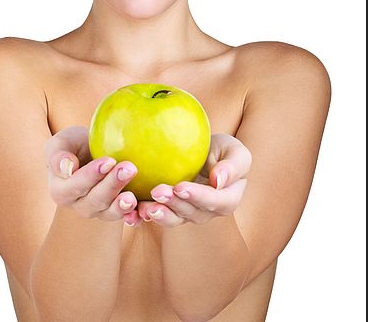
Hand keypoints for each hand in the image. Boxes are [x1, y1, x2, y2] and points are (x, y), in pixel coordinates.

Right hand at [44, 125, 142, 224]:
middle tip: (129, 168)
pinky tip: (143, 211)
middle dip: (112, 185)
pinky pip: (126, 217)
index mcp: (61, 190)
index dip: (91, 175)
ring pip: (110, 212)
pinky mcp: (117, 210)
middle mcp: (79, 205)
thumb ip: (57, 155)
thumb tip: (66, 168)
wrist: (93, 151)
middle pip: (95, 200)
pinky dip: (134, 216)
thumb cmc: (75, 144)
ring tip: (133, 197)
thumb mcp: (62, 142)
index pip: (75, 186)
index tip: (108, 161)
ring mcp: (99, 210)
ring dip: (122, 205)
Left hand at [136, 133, 251, 226]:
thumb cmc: (224, 150)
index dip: (198, 197)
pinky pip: (158, 215)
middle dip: (174, 204)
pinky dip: (144, 216)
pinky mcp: (169, 208)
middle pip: (191, 212)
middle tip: (157, 191)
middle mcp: (207, 211)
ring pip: (174, 218)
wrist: (205, 152)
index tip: (181, 187)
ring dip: (159, 214)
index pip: (215, 202)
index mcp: (227, 199)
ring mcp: (187, 212)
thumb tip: (219, 181)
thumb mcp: (235, 151)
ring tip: (144, 207)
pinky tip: (132, 211)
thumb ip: (233, 166)